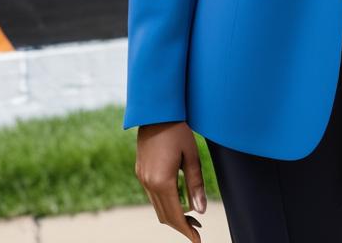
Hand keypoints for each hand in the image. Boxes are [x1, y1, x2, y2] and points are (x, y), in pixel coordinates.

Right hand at [134, 121, 206, 239]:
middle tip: (197, 228)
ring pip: (157, 206)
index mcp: (162, 181)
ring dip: (173, 213)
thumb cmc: (177, 130)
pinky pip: (152, 195)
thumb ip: (196, 184)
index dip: (186, 230)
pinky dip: (165, 201)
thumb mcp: (191, 156)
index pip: (175, 215)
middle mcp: (148, 183)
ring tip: (191, 214)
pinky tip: (178, 196)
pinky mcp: (140, 171)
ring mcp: (142, 178)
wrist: (156, 112)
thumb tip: (201, 210)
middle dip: (181, 224)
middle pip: (165, 215)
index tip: (197, 240)